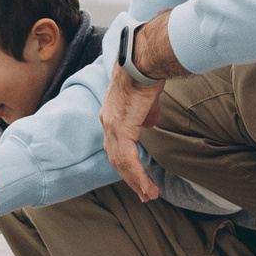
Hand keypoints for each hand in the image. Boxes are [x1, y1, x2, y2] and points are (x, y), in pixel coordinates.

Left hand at [100, 63, 164, 200]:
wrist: (144, 60)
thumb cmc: (147, 72)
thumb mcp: (145, 98)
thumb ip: (145, 113)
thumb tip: (148, 123)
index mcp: (110, 114)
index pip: (115, 145)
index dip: (125, 163)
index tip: (135, 176)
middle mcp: (106, 121)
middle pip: (115, 158)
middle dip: (129, 178)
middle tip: (142, 194)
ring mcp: (112, 125)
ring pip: (121, 163)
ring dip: (136, 181)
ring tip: (149, 195)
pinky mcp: (122, 128)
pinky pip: (129, 159)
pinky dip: (139, 176)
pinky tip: (148, 187)